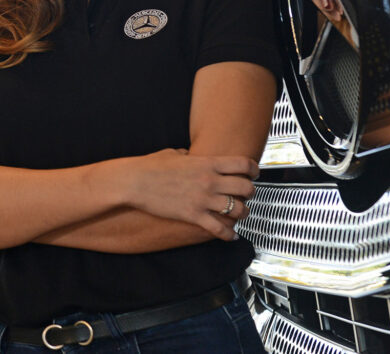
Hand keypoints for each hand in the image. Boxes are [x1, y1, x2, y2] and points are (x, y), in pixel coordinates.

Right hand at [124, 149, 255, 240]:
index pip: (243, 164)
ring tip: (239, 215)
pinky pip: (219, 228)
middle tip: (247, 195)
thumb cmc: (150, 166)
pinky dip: (229, 234)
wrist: (135, 181)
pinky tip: (231, 236)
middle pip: (246, 188)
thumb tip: (189, 155)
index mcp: (207, 163)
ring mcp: (203, 199)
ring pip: (238, 210)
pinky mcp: (193, 215)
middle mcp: (210, 181)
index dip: (254, 170)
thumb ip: (187, 155)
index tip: (254, 174)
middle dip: (250, 192)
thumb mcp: (173, 153)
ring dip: (242, 213)